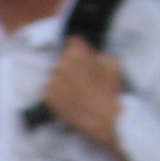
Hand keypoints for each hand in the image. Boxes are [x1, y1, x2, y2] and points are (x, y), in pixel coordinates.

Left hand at [41, 37, 124, 156]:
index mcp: (77, 52)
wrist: (101, 118)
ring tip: (75, 90)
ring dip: (63, 80)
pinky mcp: (47, 96)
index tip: (82, 57)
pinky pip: (50, 90)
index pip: (72, 42)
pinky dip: (57, 94)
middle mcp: (61, 63)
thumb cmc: (109, 89)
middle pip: (62, 59)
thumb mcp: (111, 63)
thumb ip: (96, 55)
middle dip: (70, 65)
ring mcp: (52, 80)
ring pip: (55, 75)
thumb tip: (88, 54)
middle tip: (80, 77)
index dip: (77, 49)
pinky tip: (68, 99)